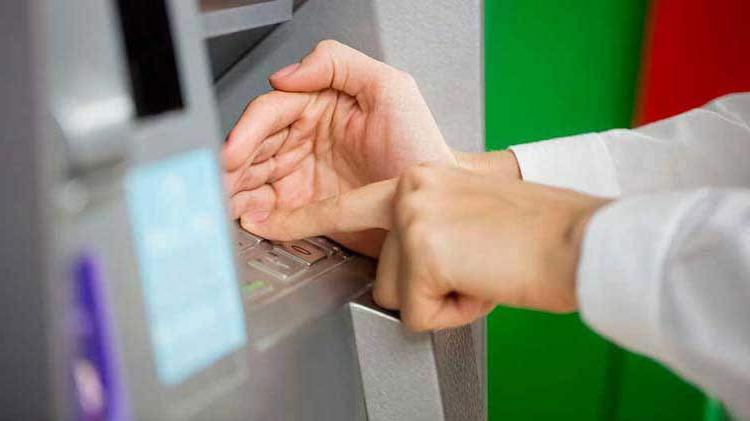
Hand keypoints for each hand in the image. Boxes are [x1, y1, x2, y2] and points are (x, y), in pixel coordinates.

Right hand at [223, 40, 455, 255]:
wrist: (433, 201)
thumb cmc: (421, 145)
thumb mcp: (390, 87)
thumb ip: (338, 64)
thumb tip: (287, 74)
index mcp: (319, 107)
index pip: (271, 112)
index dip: (247, 130)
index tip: (235, 151)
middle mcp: (307, 140)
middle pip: (254, 147)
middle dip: (232, 164)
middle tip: (219, 181)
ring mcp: (304, 175)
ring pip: (255, 179)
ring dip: (234, 189)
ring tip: (224, 201)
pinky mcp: (308, 209)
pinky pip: (272, 211)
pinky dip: (254, 215)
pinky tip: (246, 218)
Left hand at [241, 165, 609, 330]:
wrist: (578, 240)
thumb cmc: (531, 235)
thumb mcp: (465, 216)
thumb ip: (422, 230)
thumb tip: (400, 266)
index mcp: (417, 179)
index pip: (344, 206)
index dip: (301, 222)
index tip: (260, 224)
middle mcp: (409, 190)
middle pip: (377, 271)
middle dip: (419, 287)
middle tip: (470, 267)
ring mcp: (412, 216)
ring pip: (395, 295)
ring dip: (439, 299)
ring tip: (481, 272)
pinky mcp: (423, 249)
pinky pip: (417, 314)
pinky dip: (453, 313)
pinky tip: (484, 284)